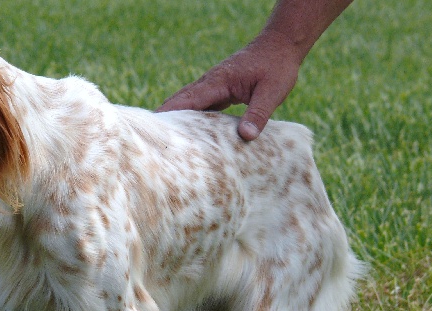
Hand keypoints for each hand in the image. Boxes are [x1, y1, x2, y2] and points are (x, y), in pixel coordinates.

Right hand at [157, 29, 303, 140]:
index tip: (154, 130)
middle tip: (151, 142)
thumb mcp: (272, 91)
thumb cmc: (277, 66)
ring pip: (187, 104)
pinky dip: (190, 119)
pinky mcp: (218, 92)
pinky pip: (198, 106)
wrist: (280, 46)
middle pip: (179, 102)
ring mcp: (212, 87)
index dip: (170, 114)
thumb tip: (246, 136)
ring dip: (175, 120)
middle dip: (164, 119)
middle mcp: (210, 83)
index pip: (188, 100)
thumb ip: (258, 113)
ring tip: (163, 143)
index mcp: (218, 81)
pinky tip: (186, 135)